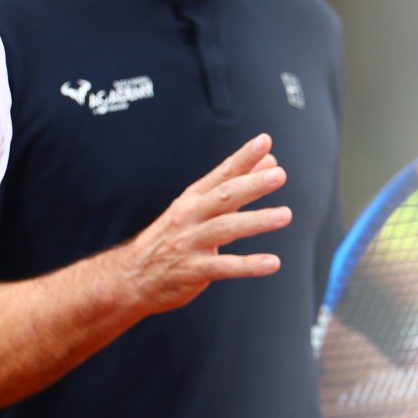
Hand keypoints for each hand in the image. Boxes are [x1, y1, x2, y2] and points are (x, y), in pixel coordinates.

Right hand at [115, 133, 289, 314]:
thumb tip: (268, 161)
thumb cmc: (173, 237)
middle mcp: (190, 216)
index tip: (264, 142)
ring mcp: (190, 243)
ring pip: (225, 228)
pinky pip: (224, 267)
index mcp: (193, 199)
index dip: (243, 158)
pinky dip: (248, 265)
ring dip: (256, 221)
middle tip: (278, 175)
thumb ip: (235, 185)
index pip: (222, 174)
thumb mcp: (198, 207)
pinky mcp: (193, 270)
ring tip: (284, 215)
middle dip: (251, 184)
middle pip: (224, 197)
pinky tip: (272, 263)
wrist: (132, 275)